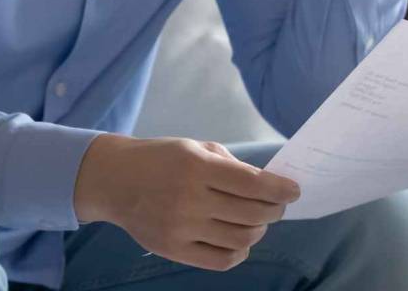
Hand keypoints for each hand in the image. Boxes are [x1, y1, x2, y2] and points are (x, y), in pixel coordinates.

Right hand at [74, 135, 300, 270]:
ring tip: (254, 221)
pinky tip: (237, 239)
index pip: (253, 184)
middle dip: (274, 210)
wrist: (114, 180)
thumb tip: (269, 185)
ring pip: (242, 238)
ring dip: (258, 230)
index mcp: (196, 167)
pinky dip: (239, 251)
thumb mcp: (194, 147)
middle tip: (275, 205)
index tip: (294, 191)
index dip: (281, 189)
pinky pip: (222, 260)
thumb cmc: (160, 159)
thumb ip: (231, 165)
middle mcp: (189, 198)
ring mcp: (181, 228)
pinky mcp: (173, 250)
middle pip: (253, 214)